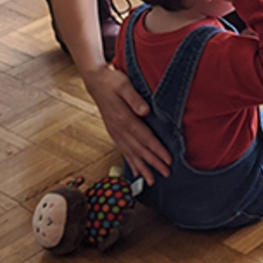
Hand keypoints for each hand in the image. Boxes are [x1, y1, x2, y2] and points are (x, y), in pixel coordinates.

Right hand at [78, 65, 172, 182]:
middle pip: (139, 150)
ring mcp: (115, 132)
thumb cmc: (111, 81)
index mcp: (124, 118)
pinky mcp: (113, 132)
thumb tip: (145, 111)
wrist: (95, 82)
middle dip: (153, 163)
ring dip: (142, 168)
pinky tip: (136, 172)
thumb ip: (134, 98)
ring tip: (152, 180)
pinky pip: (123, 150)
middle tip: (166, 174)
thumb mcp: (123, 84)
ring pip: (131, 154)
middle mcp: (119, 129)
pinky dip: (130, 162)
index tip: (168, 160)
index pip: (144, 138)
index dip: (157, 150)